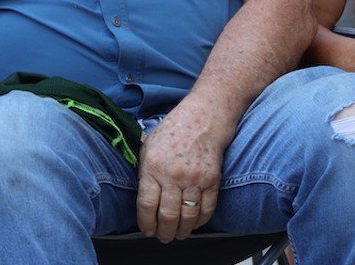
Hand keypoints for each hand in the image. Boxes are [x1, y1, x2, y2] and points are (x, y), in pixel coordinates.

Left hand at [135, 101, 230, 242]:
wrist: (203, 118)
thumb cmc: (173, 131)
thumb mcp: (148, 146)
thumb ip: (144, 172)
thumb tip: (143, 200)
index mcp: (152, 166)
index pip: (146, 205)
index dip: (145, 223)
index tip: (147, 230)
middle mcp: (173, 175)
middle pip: (167, 216)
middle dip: (164, 233)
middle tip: (163, 237)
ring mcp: (194, 178)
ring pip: (188, 217)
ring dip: (182, 231)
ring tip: (178, 234)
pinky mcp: (212, 180)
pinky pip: (207, 209)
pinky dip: (201, 221)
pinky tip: (194, 224)